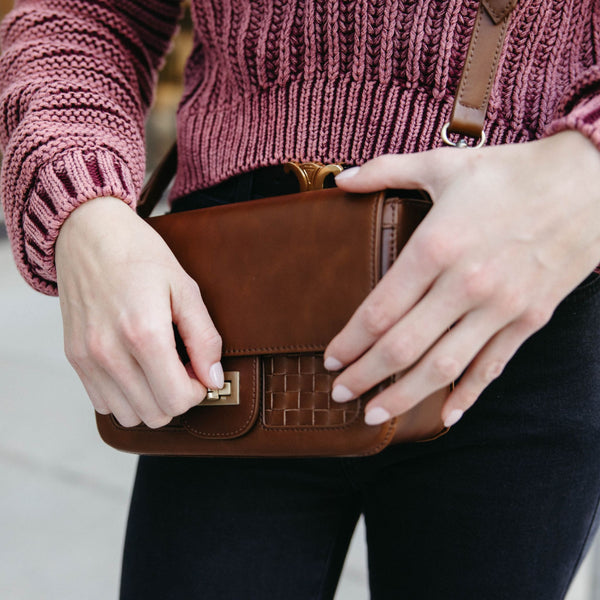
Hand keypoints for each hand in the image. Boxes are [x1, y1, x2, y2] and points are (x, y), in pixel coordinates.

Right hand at [55, 196, 222, 427]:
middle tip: (183, 367)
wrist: (87, 232)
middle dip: (178, 397)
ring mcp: (87, 359)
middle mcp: (110, 353)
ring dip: (152, 401)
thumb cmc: (140, 255)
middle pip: (155, 414)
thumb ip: (204, 338)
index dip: (198, 391)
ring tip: (159, 369)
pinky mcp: (74, 358)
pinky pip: (104, 404)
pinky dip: (126, 397)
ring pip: (129, 417)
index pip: (177, 400)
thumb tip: (213, 379)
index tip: (200, 370)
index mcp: (144, 333)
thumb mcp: (185, 288)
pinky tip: (136, 370)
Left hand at [324, 131, 599, 428]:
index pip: (379, 311)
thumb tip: (339, 180)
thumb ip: (384, 170)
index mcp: (436, 246)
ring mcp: (500, 307)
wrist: (589, 182)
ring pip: (442, 367)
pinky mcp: (529, 320)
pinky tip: (445, 415)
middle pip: (402, 347)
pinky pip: (491, 367)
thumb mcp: (442, 163)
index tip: (330, 359)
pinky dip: (466, 395)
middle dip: (364, 376)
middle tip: (340, 395)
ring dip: (403, 396)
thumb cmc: (511, 172)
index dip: (349, 342)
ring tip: (375, 415)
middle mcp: (465, 284)